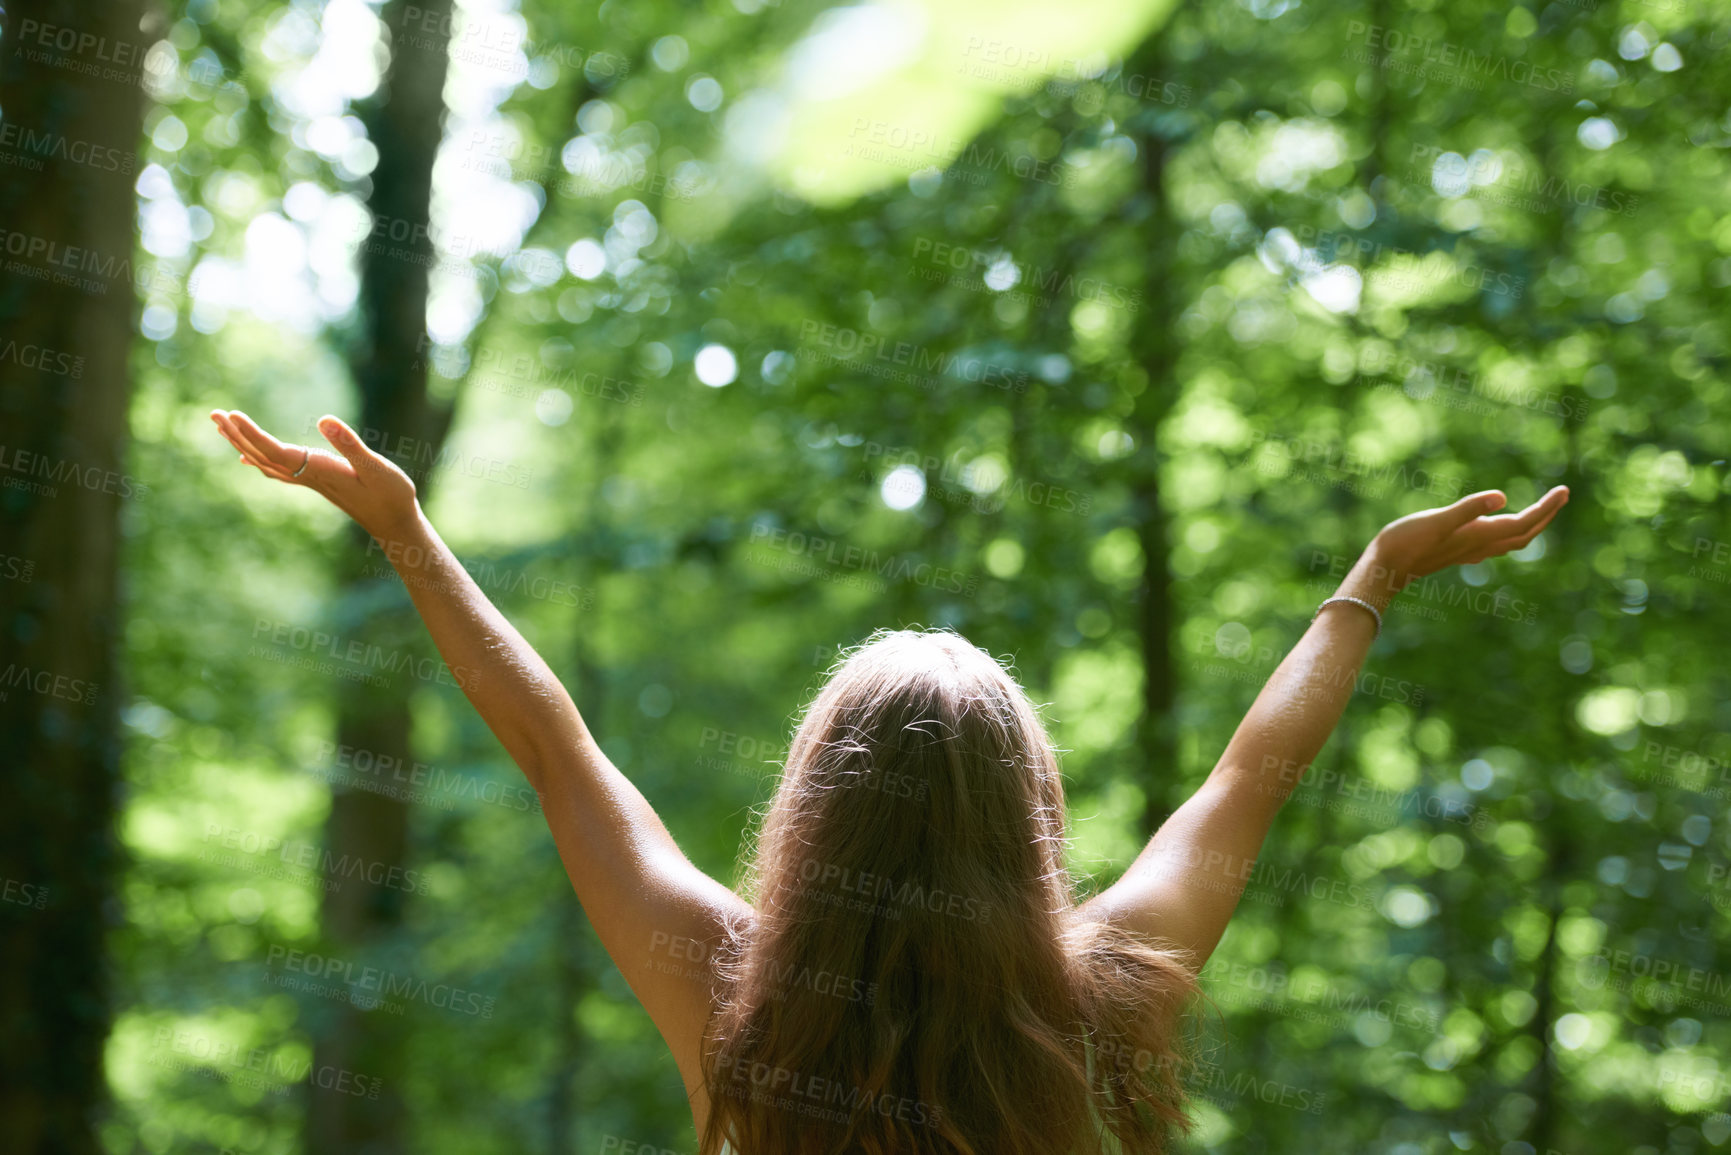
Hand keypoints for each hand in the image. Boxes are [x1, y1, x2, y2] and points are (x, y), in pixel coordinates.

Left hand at [209, 409, 420, 538]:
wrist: (396, 524)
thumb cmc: (392, 495)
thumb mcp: (376, 466)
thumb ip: (350, 444)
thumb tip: (323, 419)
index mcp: (320, 470)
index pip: (275, 451)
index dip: (251, 434)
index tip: (232, 415)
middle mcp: (309, 476)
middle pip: (262, 456)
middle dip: (237, 435)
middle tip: (214, 414)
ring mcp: (311, 481)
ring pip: (266, 462)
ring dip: (243, 444)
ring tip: (223, 426)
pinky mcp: (317, 482)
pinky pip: (278, 470)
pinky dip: (258, 459)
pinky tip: (248, 457)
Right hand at [1368, 485, 1569, 592]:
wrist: (1384, 569)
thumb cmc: (1405, 542)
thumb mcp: (1436, 520)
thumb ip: (1468, 509)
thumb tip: (1503, 497)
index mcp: (1479, 535)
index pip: (1524, 522)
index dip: (1547, 508)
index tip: (1565, 490)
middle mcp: (1479, 546)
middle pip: (1524, 534)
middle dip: (1546, 515)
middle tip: (1561, 495)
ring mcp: (1469, 551)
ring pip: (1512, 541)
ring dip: (1532, 525)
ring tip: (1542, 508)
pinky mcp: (1458, 550)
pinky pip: (1496, 543)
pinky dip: (1510, 531)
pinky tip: (1502, 524)